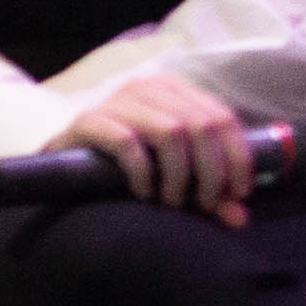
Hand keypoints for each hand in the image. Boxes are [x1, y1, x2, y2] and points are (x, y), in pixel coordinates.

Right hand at [55, 66, 259, 224]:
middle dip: (211, 172)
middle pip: (202, 126)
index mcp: (177, 91)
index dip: (238, 157)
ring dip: (179, 174)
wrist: (66, 162)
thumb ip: (208, 192)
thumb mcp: (175, 174)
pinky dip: (142, 173)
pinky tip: (143, 192)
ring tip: (172, 200)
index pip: (223, 117)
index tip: (239, 192)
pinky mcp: (89, 120)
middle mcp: (149, 88)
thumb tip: (239, 218)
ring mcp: (118, 100)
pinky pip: (127, 143)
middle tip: (205, 204)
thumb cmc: (129, 165)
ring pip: (172, 132)